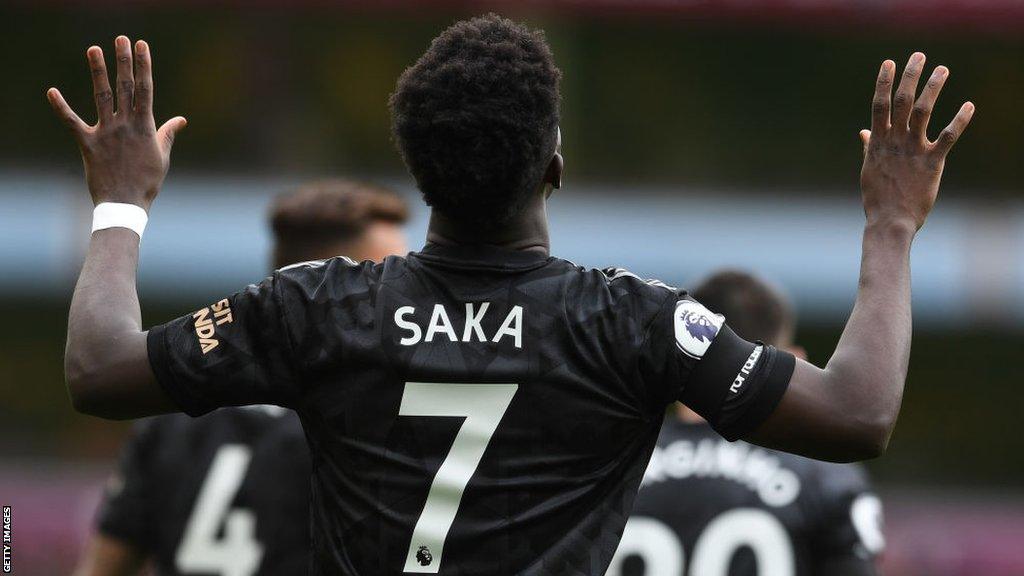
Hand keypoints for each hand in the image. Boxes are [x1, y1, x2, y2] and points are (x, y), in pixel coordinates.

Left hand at [47, 36, 185, 210]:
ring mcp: (106, 133)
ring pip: (102, 96)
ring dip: (98, 71)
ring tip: (93, 49)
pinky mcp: (88, 143)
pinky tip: (52, 91)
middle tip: (121, 39)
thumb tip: (181, 119)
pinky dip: (61, 107)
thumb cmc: (146, 182)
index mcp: (145, 127)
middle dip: (124, 61)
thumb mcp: (162, 156)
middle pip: (125, 87)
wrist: (125, 204)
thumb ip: (167, 134)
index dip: (144, 66)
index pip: (146, 90)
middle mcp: (125, 125)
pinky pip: (72, 122)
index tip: (142, 46)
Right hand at [859, 53, 973, 232]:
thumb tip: (864, 132)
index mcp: (878, 142)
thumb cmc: (877, 198)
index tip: (889, 63)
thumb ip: (869, 147)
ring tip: (942, 70)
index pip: (879, 105)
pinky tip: (969, 106)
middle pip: (902, 101)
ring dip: (933, 88)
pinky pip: (948, 137)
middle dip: (910, 76)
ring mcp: (913, 150)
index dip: (884, 82)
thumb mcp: (868, 169)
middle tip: (919, 56)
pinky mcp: (932, 162)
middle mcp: (894, 141)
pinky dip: (959, 120)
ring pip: (923, 112)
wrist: (890, 221)